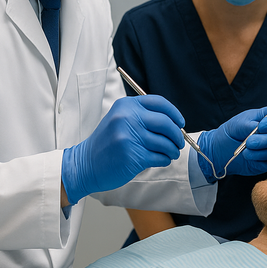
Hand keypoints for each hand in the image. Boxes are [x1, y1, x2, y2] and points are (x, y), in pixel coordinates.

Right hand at [61, 95, 184, 204]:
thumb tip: (174, 123)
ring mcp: (130, 137)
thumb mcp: (119, 119)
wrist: (85, 164)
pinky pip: (160, 157)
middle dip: (177, 134)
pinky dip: (165, 159)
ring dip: (173, 149)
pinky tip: (162, 160)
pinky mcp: (133, 156)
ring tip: (171, 153)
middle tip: (179, 142)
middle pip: (166, 122)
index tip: (180, 123)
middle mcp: (128, 118)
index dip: (174, 113)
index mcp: (126, 105)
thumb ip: (142, 116)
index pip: (159, 103)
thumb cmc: (107, 143)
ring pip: (165, 142)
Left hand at [197, 105, 266, 181]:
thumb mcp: (238, 123)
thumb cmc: (232, 132)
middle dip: (265, 138)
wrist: (222, 149)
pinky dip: (257, 158)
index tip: (262, 126)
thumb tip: (259, 127)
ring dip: (260, 150)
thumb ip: (250, 124)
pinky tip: (247, 155)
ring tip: (245, 148)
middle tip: (249, 141)